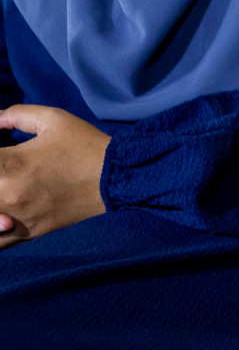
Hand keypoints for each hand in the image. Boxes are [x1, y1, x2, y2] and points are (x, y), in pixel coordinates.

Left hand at [0, 105, 110, 248]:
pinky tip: (4, 218)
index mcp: (10, 164)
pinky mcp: (28, 233)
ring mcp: (17, 218)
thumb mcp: (53, 119)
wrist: (116, 177)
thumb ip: (17, 115)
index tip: (4, 157)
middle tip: (6, 173)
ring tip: (5, 193)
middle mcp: (7, 195)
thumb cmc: (84, 145)